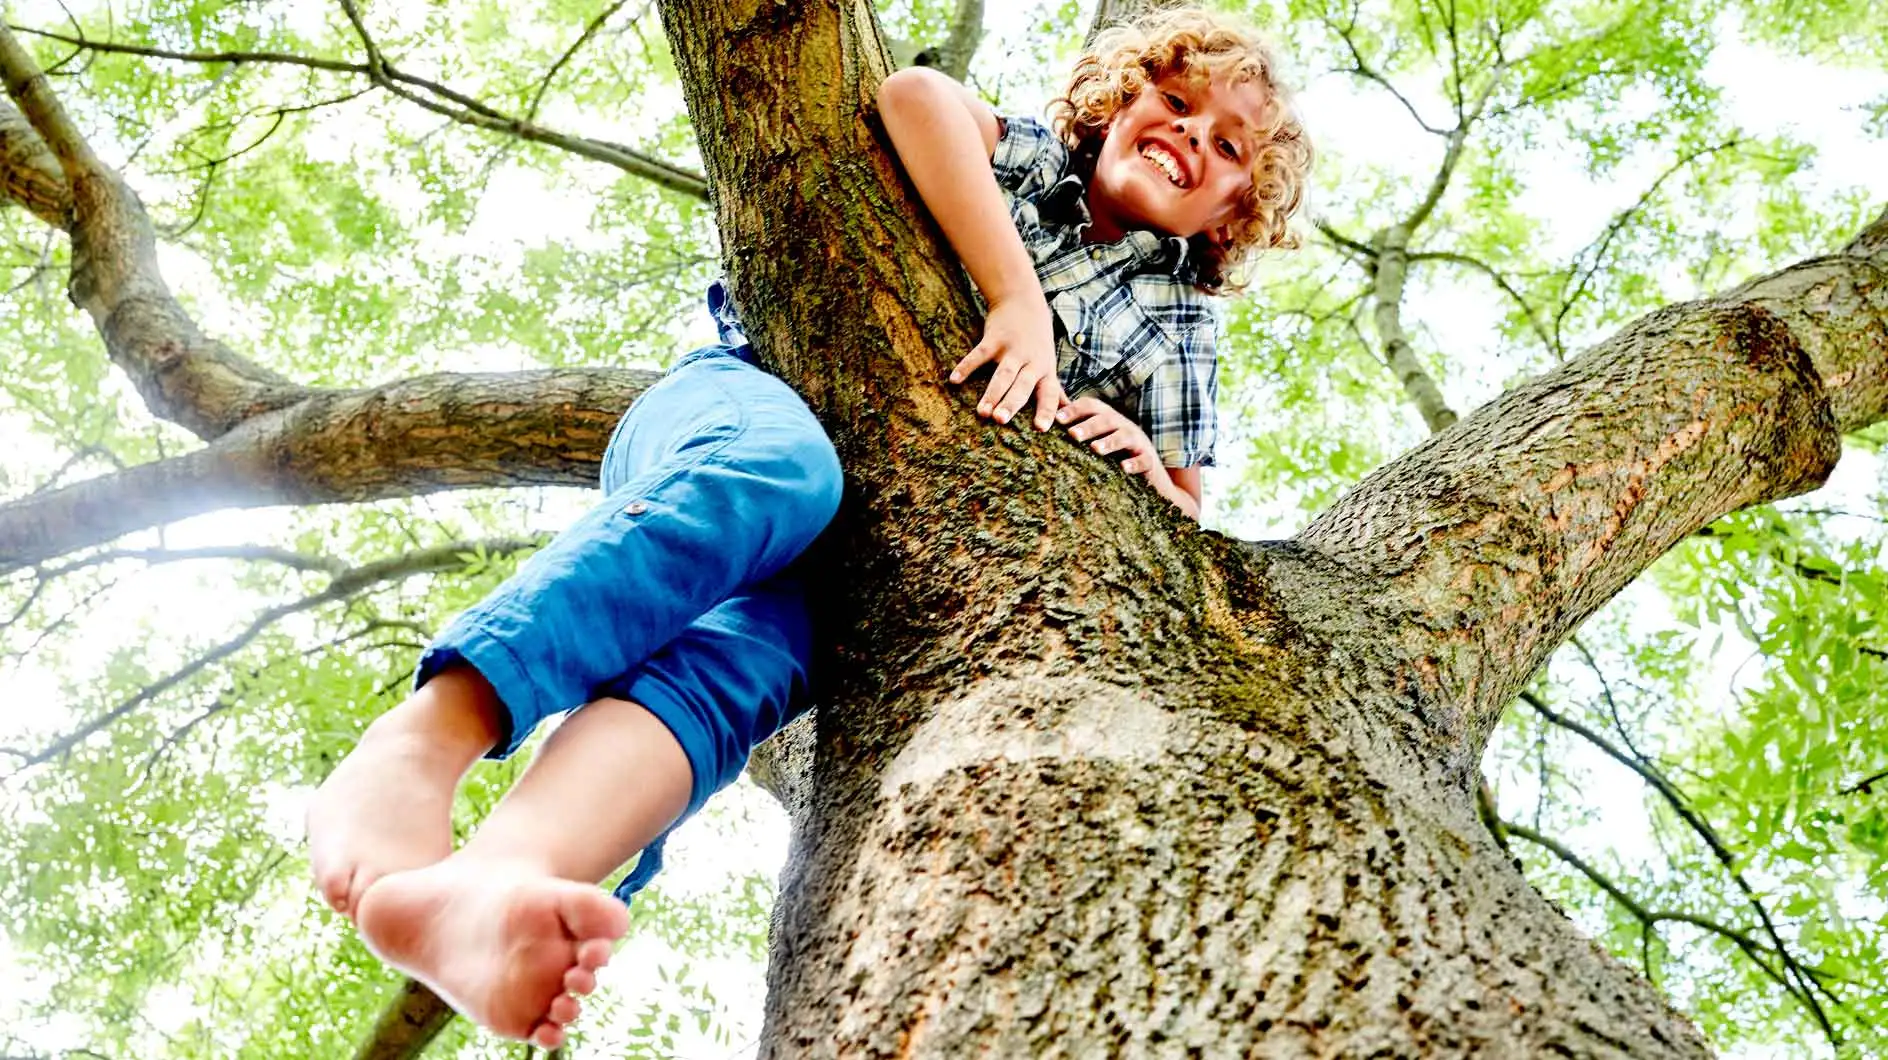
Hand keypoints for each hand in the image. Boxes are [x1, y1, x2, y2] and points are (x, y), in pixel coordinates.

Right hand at [949, 298, 1063, 429]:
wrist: (1022, 302)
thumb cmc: (1037, 340)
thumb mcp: (1049, 363)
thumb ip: (1055, 390)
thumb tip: (1067, 412)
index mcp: (1045, 371)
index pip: (1048, 394)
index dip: (1046, 410)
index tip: (1041, 428)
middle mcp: (1031, 361)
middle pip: (1022, 386)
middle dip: (1012, 403)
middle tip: (1001, 421)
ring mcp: (1012, 349)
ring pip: (1003, 374)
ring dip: (992, 393)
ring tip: (982, 412)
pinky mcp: (994, 338)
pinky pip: (979, 354)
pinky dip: (966, 366)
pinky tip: (954, 380)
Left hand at [1055, 396, 1162, 479]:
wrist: (1150, 476)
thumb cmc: (1115, 455)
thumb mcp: (1097, 441)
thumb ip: (1076, 432)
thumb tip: (1044, 422)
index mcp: (1108, 420)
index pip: (1091, 407)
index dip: (1075, 410)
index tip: (1057, 419)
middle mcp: (1123, 427)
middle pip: (1107, 420)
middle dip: (1089, 426)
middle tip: (1072, 434)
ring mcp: (1138, 443)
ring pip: (1125, 437)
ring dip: (1110, 442)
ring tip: (1095, 449)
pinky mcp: (1149, 462)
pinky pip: (1144, 460)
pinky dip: (1134, 463)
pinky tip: (1124, 468)